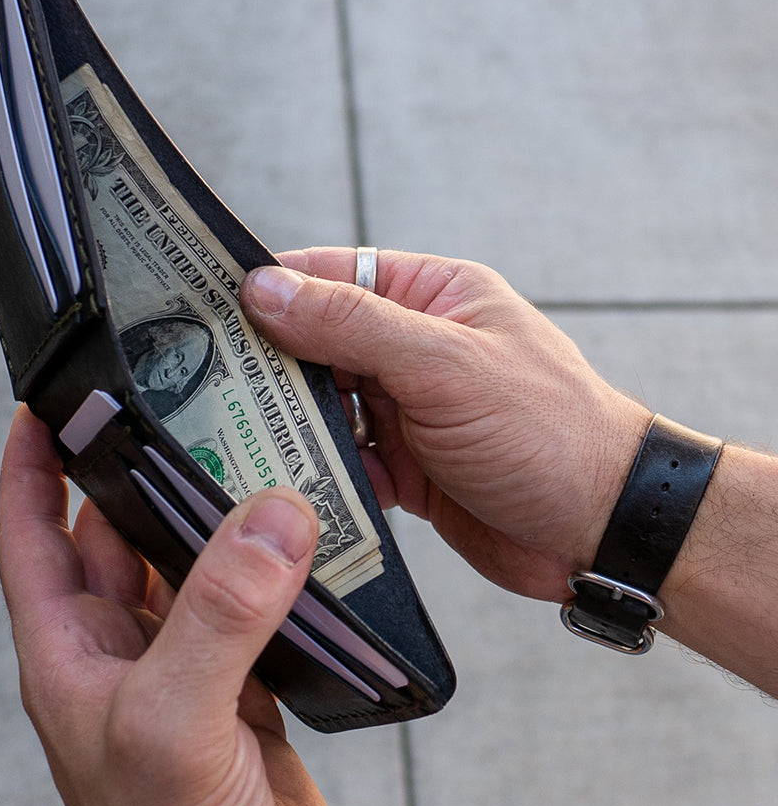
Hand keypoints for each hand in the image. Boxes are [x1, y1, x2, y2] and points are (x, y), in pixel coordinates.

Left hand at [0, 406, 343, 805]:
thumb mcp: (173, 722)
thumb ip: (218, 617)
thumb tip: (267, 518)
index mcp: (69, 653)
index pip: (30, 535)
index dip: (30, 467)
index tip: (43, 402)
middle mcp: (117, 652)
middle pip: (114, 537)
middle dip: (137, 474)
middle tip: (172, 407)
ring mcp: (179, 668)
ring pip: (185, 566)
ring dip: (210, 518)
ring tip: (242, 454)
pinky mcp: (239, 687)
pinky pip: (245, 606)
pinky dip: (267, 569)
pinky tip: (293, 537)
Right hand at [241, 248, 649, 602]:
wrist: (603, 531)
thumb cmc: (546, 430)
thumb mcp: (444, 364)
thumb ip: (351, 324)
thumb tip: (265, 288)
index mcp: (430, 296)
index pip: (331, 274)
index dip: (270, 286)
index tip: (207, 305)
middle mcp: (412, 347)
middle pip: (314, 344)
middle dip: (268, 367)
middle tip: (202, 385)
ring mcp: (405, 409)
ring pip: (321, 407)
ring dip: (290, 426)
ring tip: (236, 440)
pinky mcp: (401, 467)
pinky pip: (340, 461)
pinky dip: (318, 473)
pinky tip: (293, 487)